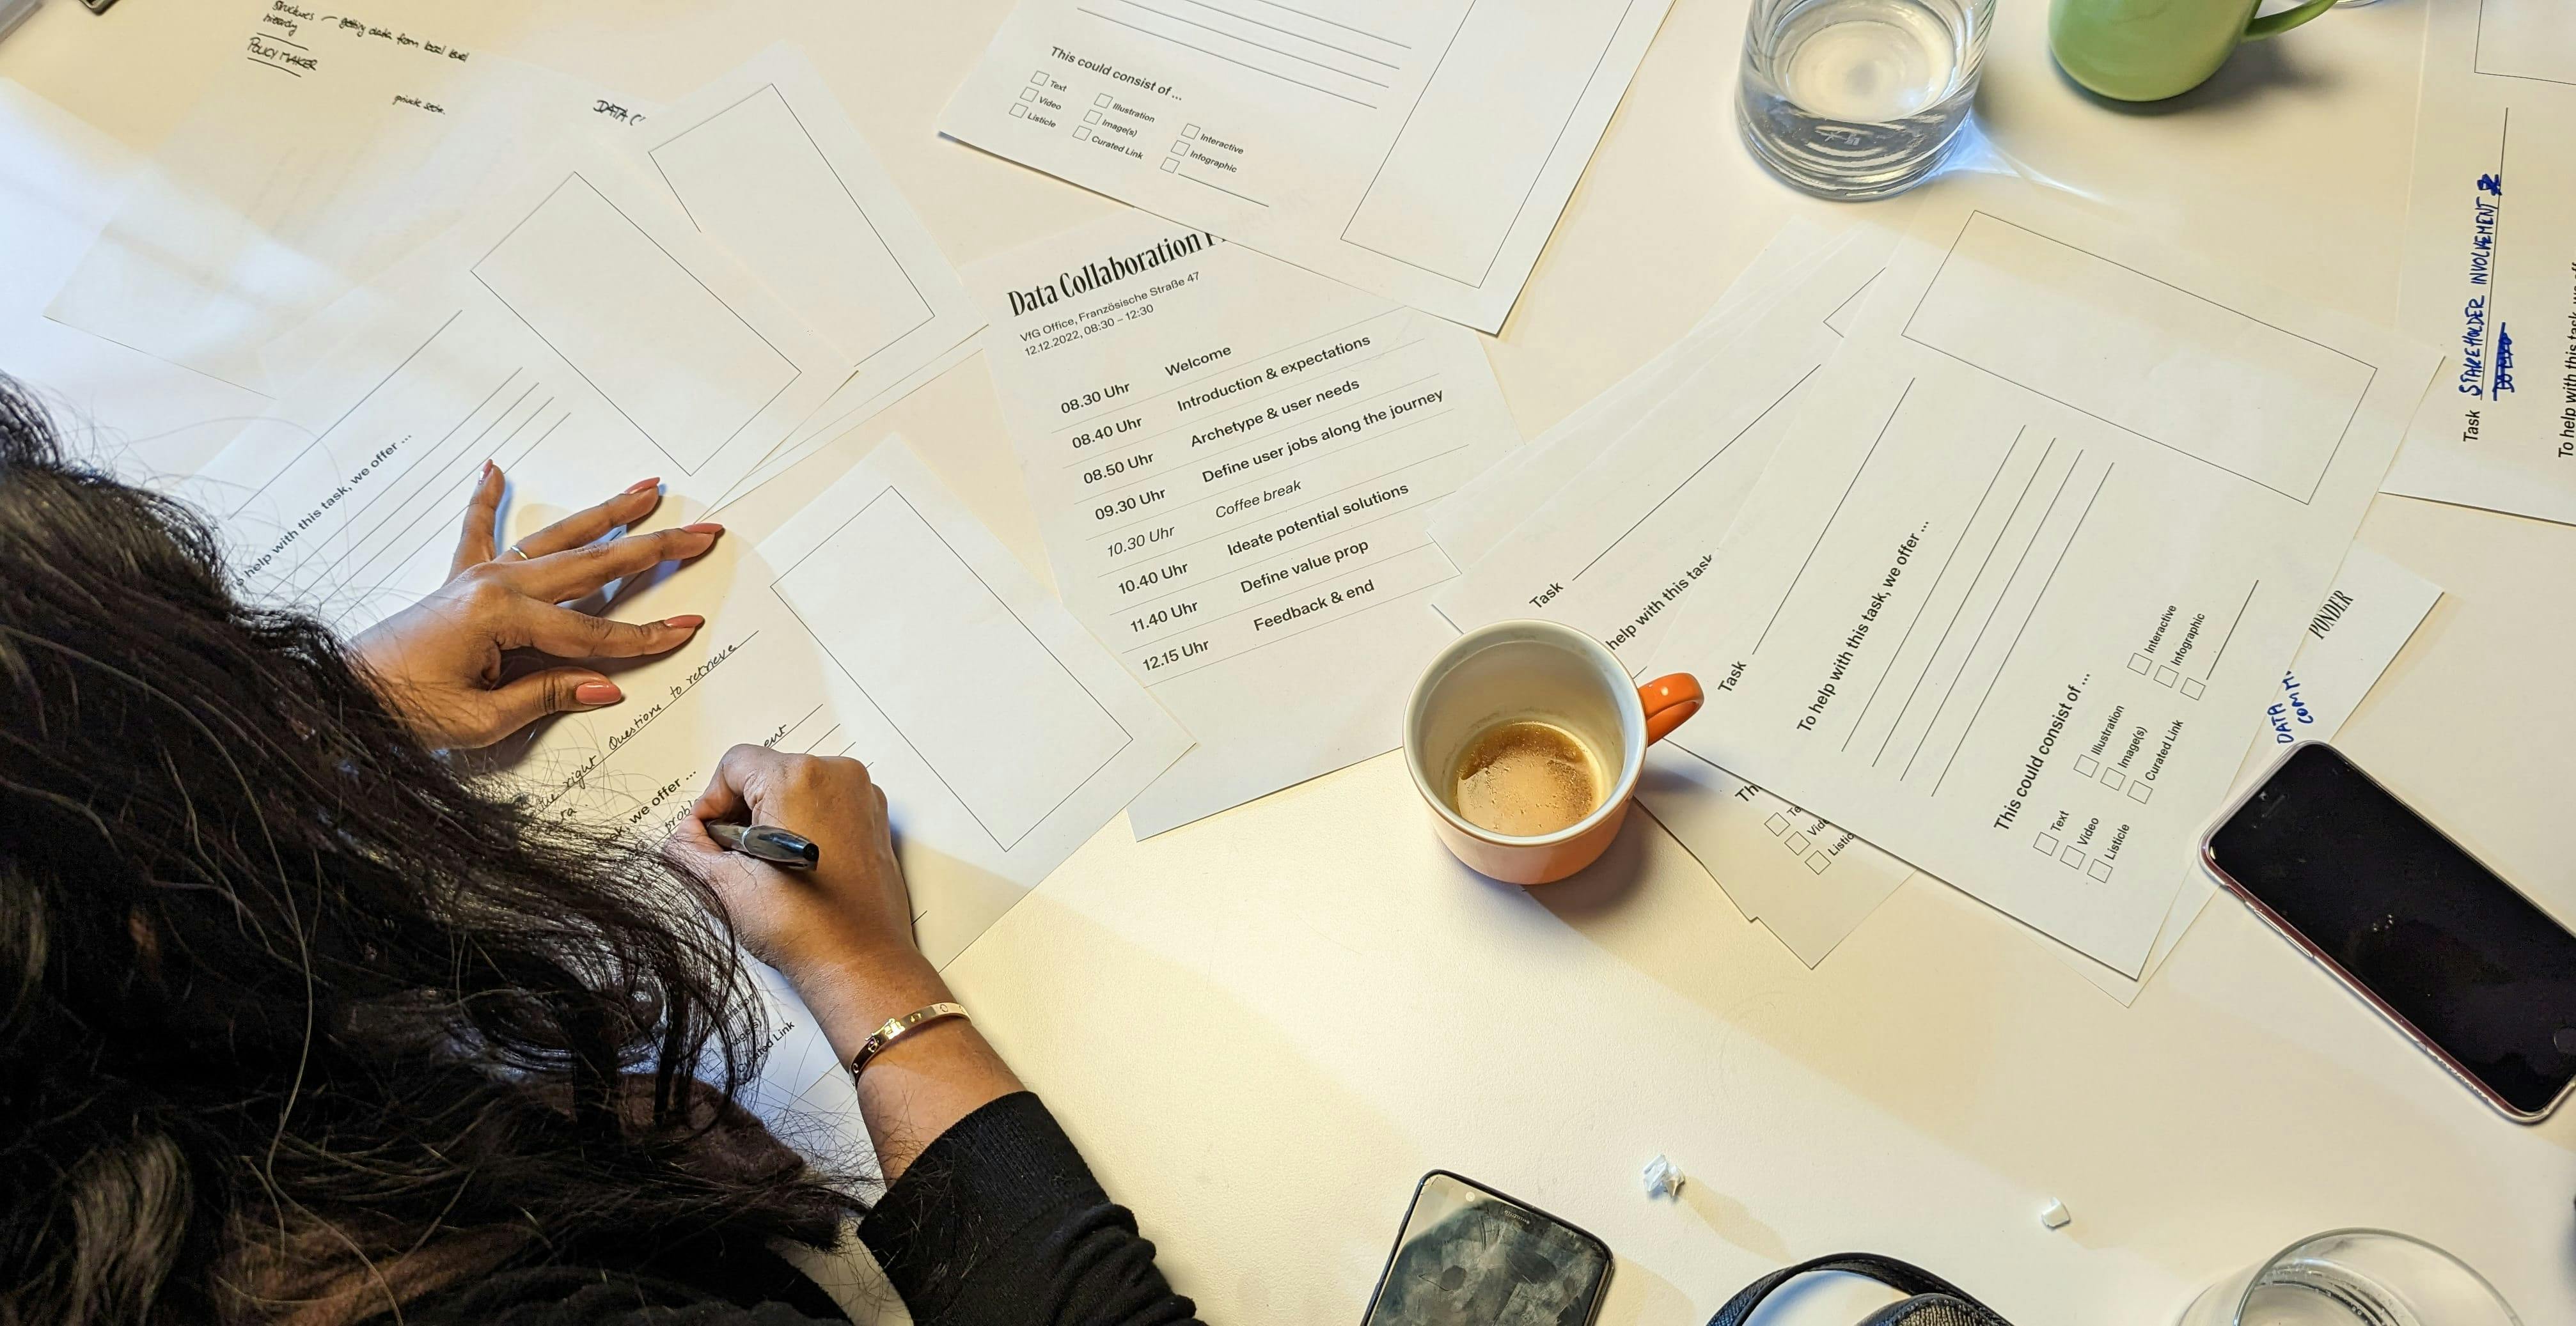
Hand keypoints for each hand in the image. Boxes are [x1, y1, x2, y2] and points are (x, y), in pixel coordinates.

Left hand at [351, 463, 722, 748]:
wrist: (338, 697)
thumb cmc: (400, 711)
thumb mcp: (479, 720)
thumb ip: (545, 696)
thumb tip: (606, 686)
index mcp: (502, 616)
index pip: (593, 634)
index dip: (644, 638)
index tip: (686, 629)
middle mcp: (495, 585)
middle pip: (593, 565)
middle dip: (653, 547)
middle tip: (700, 531)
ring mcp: (478, 577)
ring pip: (557, 538)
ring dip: (605, 512)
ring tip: (645, 489)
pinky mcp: (458, 582)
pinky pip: (477, 531)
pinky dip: (485, 499)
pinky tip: (494, 470)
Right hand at [670, 747, 1021, 1185]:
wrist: (860, 961)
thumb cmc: (805, 926)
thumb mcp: (727, 885)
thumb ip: (690, 849)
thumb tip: (682, 838)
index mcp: (798, 777)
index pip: (734, 765)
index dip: (710, 802)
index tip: (706, 838)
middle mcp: (837, 775)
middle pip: (766, 773)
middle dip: (741, 813)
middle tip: (731, 858)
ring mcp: (862, 796)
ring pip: (797, 788)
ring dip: (771, 820)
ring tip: (763, 868)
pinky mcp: (875, 819)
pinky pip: (826, 804)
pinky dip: (803, 826)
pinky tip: (793, 868)